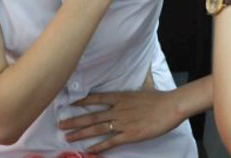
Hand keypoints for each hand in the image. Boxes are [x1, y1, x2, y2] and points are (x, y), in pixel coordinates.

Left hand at [59, 90, 185, 154]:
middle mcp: (118, 110)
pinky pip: (110, 142)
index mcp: (121, 97)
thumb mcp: (144, 88)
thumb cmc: (159, 98)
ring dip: (81, 134)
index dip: (82, 102)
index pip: (96, 99)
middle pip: (91, 116)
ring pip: (97, 129)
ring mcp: (122, 123)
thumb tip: (136, 81)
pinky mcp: (129, 135)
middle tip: (60, 124)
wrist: (170, 107)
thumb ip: (134, 90)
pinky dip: (98, 146)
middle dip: (74, 121)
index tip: (70, 104)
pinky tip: (88, 150)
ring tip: (67, 137)